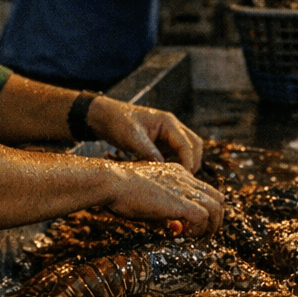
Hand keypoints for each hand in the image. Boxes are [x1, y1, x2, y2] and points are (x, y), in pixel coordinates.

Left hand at [87, 99, 204, 172]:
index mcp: (168, 122)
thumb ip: (149, 152)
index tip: (185, 177)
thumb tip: (164, 169)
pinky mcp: (160, 142)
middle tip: (186, 179)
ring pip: (186, 150)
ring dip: (185, 163)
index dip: (188, 161)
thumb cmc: (117, 121)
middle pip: (194, 145)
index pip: (186, 144)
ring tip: (178, 179)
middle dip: (193, 162)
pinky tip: (167, 174)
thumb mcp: (132, 137)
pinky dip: (175, 163)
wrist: (103, 116)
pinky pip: (174, 153)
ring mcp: (167, 134)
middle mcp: (172, 127)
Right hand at [106, 160, 224, 238]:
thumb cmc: (120, 190)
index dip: (203, 209)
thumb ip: (162, 210)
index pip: (204, 190)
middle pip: (218, 197)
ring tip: (197, 238)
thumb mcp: (147, 198)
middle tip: (201, 234)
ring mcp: (184, 189)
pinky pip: (203, 217)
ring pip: (216, 207)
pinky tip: (185, 235)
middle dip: (214, 219)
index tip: (191, 224)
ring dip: (210, 226)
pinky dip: (198, 229)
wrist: (113, 182)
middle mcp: (185, 179)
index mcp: (177, 174)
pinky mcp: (180, 202)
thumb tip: (171, 227)